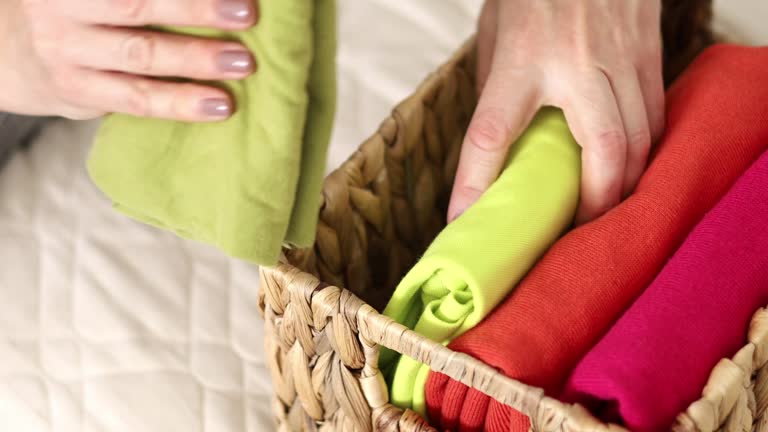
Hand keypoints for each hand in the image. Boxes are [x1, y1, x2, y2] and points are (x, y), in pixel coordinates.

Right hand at [0, 0, 257, 120]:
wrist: (10, 50)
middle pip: (135, 5)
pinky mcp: (79, 93)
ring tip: (243, 64)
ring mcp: (68, 53)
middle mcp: (64, 9)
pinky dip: (181, 103)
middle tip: (246, 14)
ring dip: (196, 60)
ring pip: (140, 56)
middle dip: (196, 9)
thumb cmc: (78, 10)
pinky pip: (136, 100)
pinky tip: (219, 106)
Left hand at [448, 0, 664, 223]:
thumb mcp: (495, 34)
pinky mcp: (647, 55)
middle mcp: (575, 64)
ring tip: (603, 209)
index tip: (462, 220)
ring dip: (625, 185)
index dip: (475, 183)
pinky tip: (629, 169)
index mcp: (521, 59)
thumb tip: (498, 146)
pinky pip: (655, 117)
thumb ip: (496, 89)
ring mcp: (619, 59)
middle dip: (595, 203)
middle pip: (601, 149)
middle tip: (576, 230)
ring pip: (639, 139)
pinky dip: (644, 152)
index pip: (491, 132)